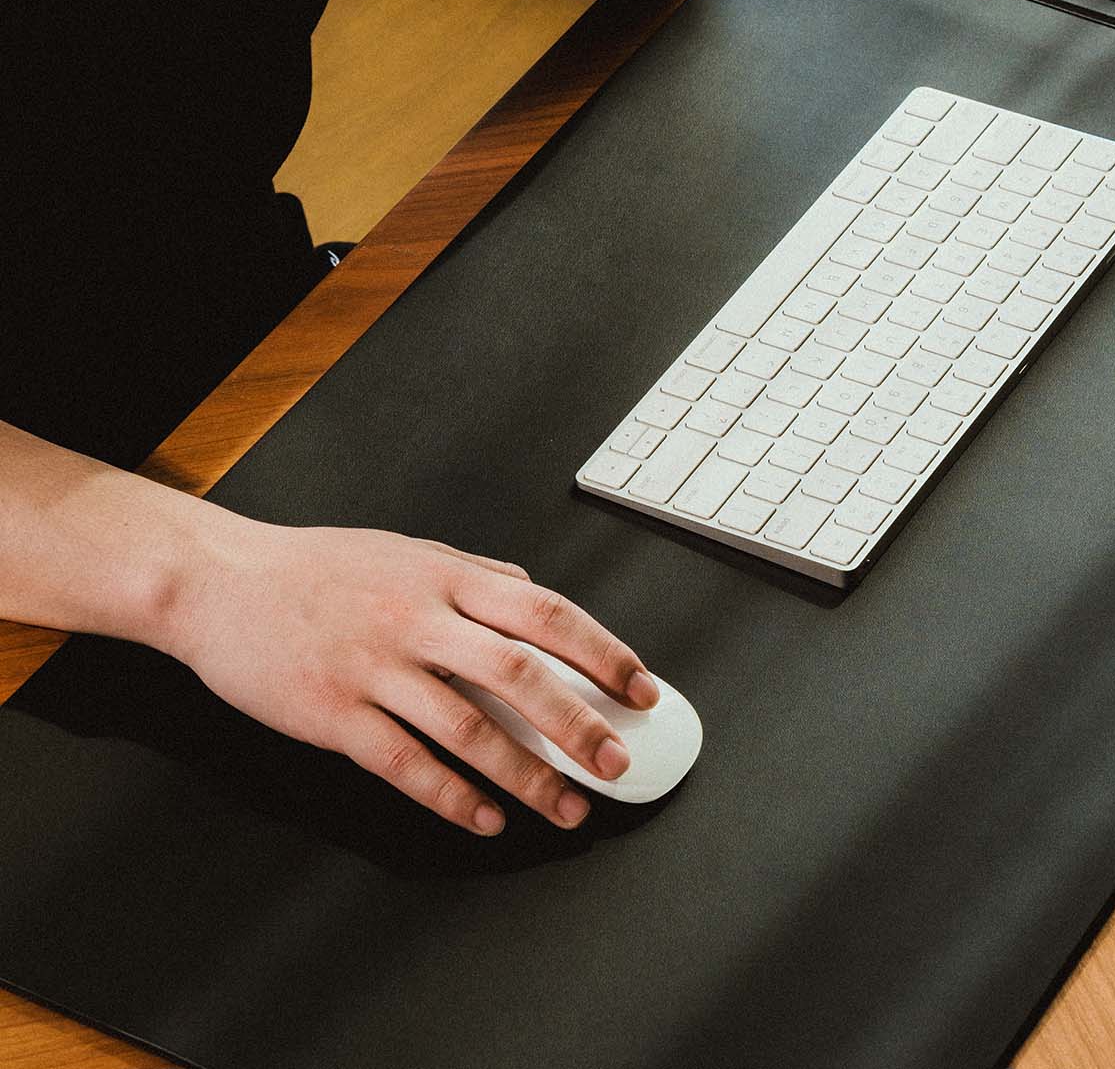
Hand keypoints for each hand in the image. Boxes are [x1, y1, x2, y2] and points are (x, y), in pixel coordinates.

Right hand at [165, 518, 658, 834]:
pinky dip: (451, 796)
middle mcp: (419, 618)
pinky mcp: (333, 713)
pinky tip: (484, 817)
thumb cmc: (318, 567)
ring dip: (525, 775)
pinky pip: (404, 763)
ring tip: (564, 808)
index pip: (547, 613)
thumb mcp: (407, 550)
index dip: (603, 652)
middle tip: (615, 762)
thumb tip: (530, 589)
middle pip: (520, 674)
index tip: (639, 688)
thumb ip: (473, 572)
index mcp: (446, 577)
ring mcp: (376, 666)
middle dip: (578, 724)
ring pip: (469, 728)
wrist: (220, 582)